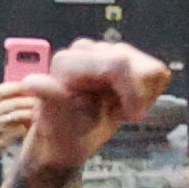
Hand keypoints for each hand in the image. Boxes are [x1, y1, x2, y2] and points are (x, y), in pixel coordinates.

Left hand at [13, 40, 169, 171]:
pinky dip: (147, 93)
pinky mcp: (122, 58)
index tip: (129, 119)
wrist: (68, 137)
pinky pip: (155, 73)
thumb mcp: (55, 122)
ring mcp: (106, 52)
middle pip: (141, 66)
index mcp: (68, 62)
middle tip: (120, 115)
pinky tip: (125, 101)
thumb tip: (32, 83)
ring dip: (142, 96)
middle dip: (139, 97)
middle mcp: (86, 50)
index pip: (120, 64)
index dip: (135, 94)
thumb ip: (51, 97)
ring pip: (152, 69)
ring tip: (119, 108)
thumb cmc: (62, 132)